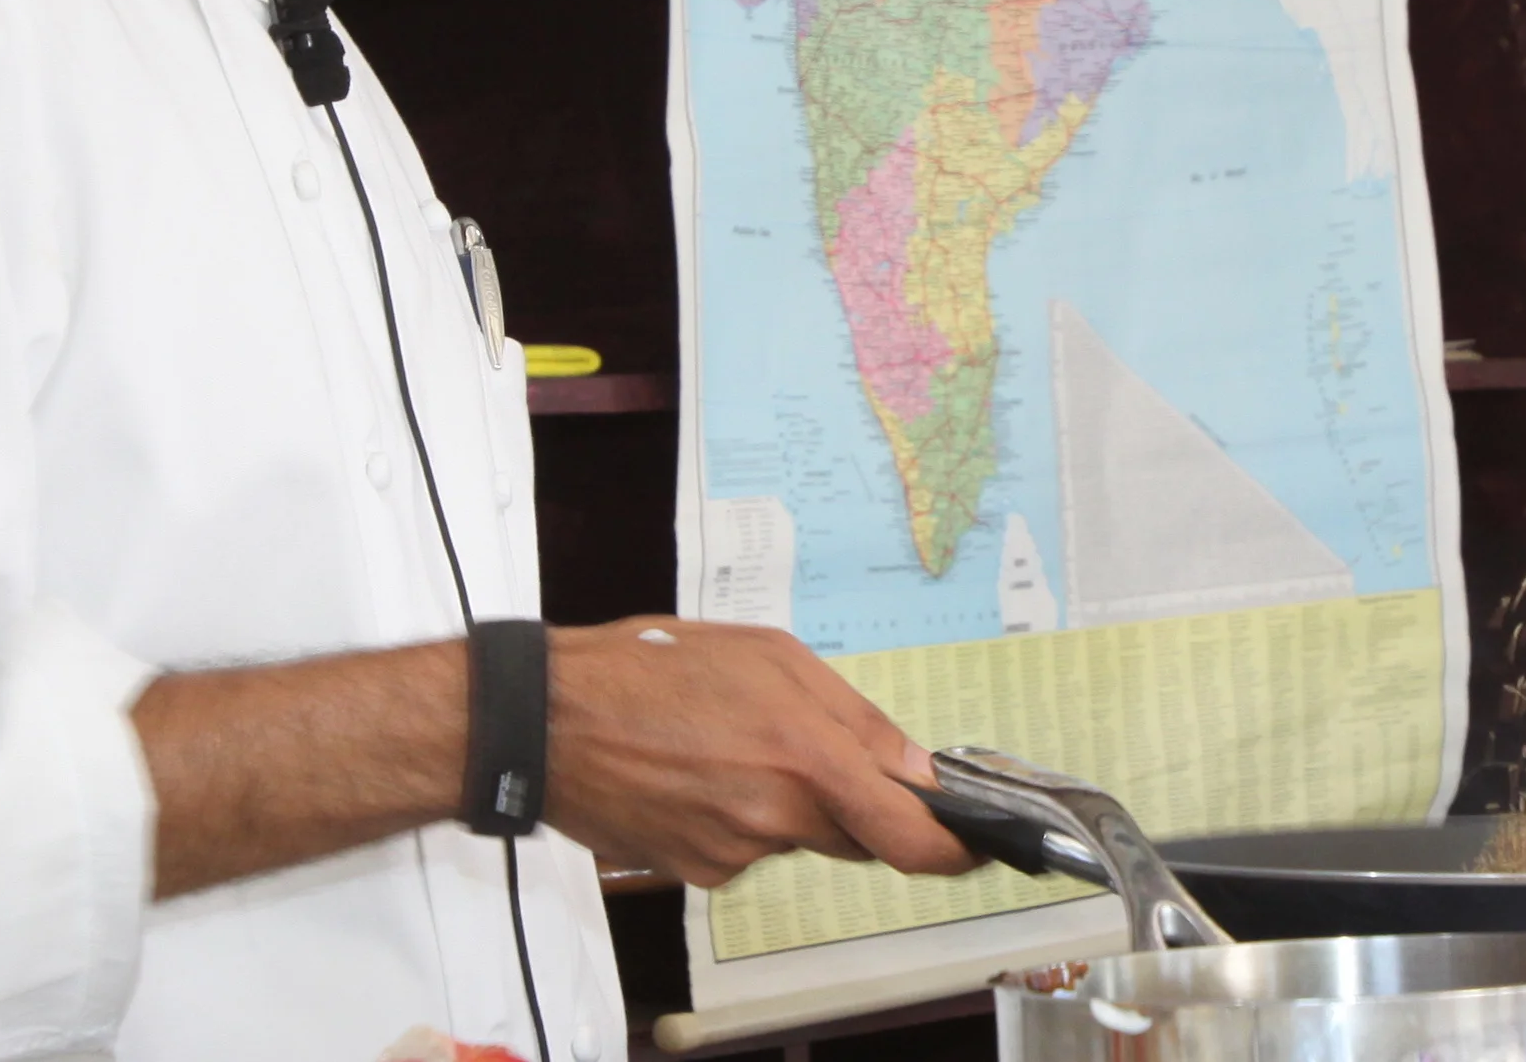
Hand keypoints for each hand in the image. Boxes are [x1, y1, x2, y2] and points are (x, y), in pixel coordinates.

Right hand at [544, 616, 975, 888]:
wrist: (545, 721)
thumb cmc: (649, 667)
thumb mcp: (764, 652)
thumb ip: (849, 713)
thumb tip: (911, 765)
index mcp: (803, 754)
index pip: (909, 835)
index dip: (955, 851)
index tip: (980, 847)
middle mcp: (775, 817)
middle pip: (851, 832)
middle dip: (844, 797)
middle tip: (792, 744)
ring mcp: (734, 854)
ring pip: (793, 836)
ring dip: (780, 799)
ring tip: (718, 741)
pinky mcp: (697, 872)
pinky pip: (744, 849)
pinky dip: (733, 815)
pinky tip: (690, 771)